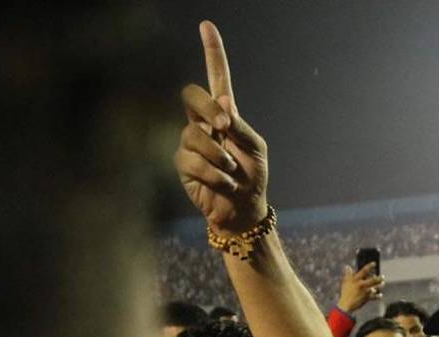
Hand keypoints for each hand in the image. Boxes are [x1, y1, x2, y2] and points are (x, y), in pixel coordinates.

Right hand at [174, 21, 269, 234]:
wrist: (243, 210)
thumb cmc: (252, 178)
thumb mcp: (255, 149)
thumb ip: (240, 126)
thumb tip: (224, 101)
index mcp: (225, 115)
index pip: (216, 78)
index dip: (212, 53)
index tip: (207, 25)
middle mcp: (203, 124)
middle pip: (191, 95)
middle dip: (207, 107)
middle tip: (225, 127)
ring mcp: (190, 143)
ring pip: (194, 133)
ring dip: (219, 155)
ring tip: (231, 171)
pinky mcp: (183, 165)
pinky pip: (193, 160)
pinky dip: (215, 174)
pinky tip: (224, 183)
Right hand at [338, 262, 383, 311]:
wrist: (346, 304)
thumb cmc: (345, 292)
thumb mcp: (345, 282)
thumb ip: (348, 274)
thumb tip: (347, 266)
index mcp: (356, 280)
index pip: (364, 271)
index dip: (370, 266)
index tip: (375, 263)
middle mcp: (361, 284)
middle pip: (372, 280)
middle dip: (379, 278)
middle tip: (383, 277)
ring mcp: (365, 291)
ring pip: (375, 287)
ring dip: (380, 285)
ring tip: (383, 284)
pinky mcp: (366, 298)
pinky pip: (374, 297)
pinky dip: (378, 296)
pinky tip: (381, 295)